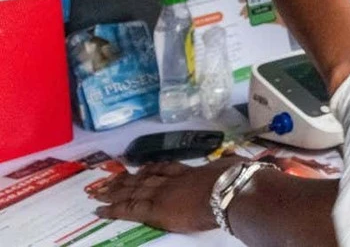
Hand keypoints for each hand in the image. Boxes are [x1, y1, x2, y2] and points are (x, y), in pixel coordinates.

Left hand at [90, 158, 238, 232]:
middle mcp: (173, 180)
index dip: (152, 168)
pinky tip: (100, 209)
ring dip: (115, 191)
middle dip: (127, 179)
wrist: (229, 190)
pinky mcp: (155, 209)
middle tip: (110, 179)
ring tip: (99, 191)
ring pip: (132, 191)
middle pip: (145, 178)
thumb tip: (235, 154)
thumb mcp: (234, 164)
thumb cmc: (236, 179)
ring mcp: (162, 193)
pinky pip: (129, 209)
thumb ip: (230, 161)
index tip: (142, 168)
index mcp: (191, 172)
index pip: (166, 168)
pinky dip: (113, 208)